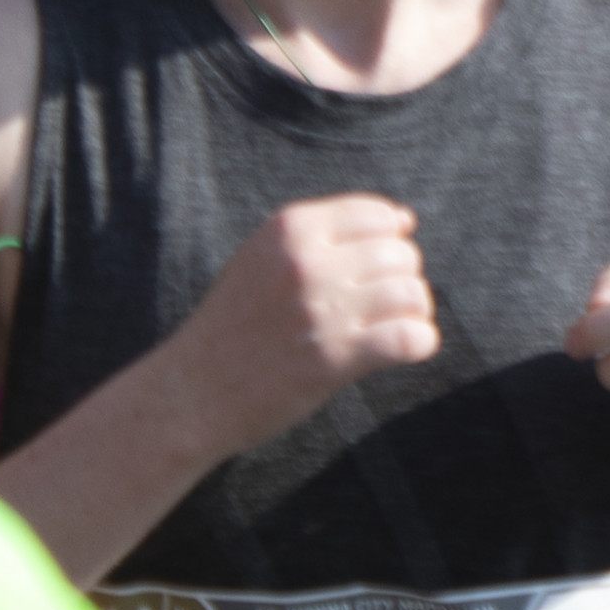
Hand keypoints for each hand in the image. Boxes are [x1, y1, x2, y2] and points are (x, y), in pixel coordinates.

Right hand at [175, 196, 436, 457]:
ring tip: (396, 325)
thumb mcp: (264, 257)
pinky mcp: (333, 360)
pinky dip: (420, 343)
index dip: (391, 239)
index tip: (380, 265)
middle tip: (383, 304)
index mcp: (291, 228)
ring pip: (411, 293)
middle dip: (403, 277)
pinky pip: (409, 338)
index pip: (378, 215)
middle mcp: (308, 263)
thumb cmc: (234, 324)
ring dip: (415, 311)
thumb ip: (326, 233)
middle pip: (400, 254)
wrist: (190, 394)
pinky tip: (406, 349)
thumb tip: (406, 219)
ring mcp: (322, 311)